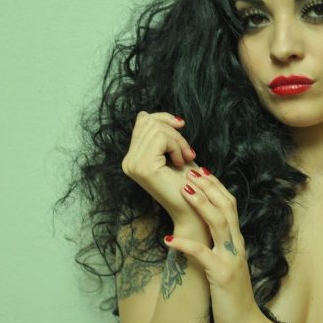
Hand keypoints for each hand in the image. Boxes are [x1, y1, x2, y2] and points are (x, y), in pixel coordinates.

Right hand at [121, 111, 203, 227]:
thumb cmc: (188, 182)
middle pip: (149, 122)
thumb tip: (143, 114)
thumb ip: (158, 133)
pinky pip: (162, 139)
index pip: (143, 121)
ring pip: (156, 129)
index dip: (164, 118)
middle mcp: (128, 162)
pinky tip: (180, 161)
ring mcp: (133, 165)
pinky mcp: (144, 167)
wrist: (194, 209)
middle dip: (173, 131)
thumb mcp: (172, 151)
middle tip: (187, 150)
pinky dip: (177, 146)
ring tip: (185, 157)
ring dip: (178, 140)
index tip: (181, 128)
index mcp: (132, 158)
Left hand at [164, 169, 265, 322]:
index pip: (229, 204)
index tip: (199, 170)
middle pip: (226, 206)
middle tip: (190, 170)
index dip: (215, 185)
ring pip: (218, 222)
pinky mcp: (222, 275)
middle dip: (208, 186)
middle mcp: (236, 245)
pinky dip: (185, 244)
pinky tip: (168, 239)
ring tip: (183, 190)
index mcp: (236, 241)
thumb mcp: (225, 265)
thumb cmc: (231, 297)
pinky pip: (202, 254)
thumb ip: (218, 246)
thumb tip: (201, 230)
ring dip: (200, 204)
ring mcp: (231, 259)